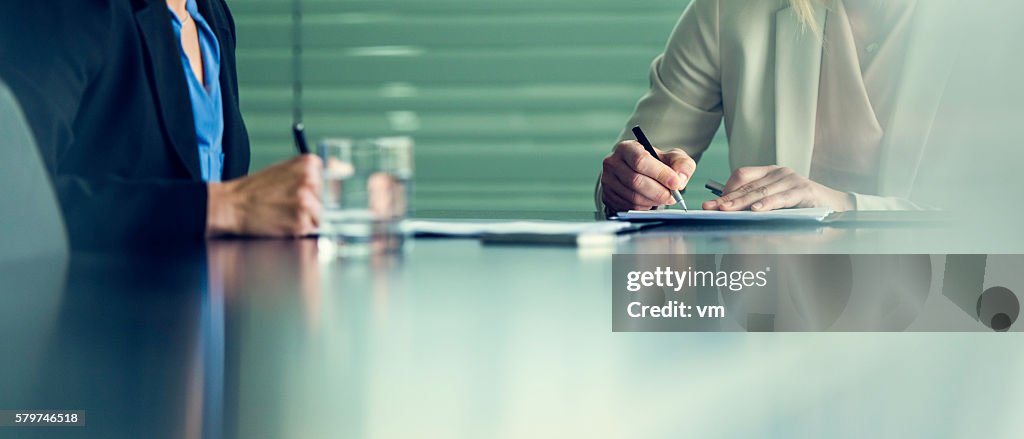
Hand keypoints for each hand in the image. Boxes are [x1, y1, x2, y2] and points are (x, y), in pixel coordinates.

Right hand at [206, 155, 322, 236]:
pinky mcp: (301, 222)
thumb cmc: (255, 189)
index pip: (330, 179)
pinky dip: (298, 230)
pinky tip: (282, 221)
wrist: (233, 205)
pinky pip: (310, 229)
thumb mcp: (285, 169)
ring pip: (319, 216)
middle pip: (325, 199)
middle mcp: (310, 180)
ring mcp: (306, 202)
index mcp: (309, 163)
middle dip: (310, 205)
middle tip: (286, 203)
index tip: (302, 192)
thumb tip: (343, 170)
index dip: (316, 190)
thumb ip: (310, 171)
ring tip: (283, 212)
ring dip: (304, 219)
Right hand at [600, 140, 695, 211]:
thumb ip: (682, 165)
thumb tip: (680, 179)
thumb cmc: (656, 163)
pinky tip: (650, 201)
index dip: (660, 174)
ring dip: (653, 201)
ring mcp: (607, 181)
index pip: (640, 161)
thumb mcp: (673, 158)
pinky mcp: (607, 196)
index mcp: (626, 148)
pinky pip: (628, 207)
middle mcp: (612, 163)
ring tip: (663, 197)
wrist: (641, 172)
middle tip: (673, 196)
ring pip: (633, 197)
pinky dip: (644, 207)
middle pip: (636, 181)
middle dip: (659, 192)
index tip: (675, 183)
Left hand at [702, 166, 853, 211]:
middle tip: (711, 209)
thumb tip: (729, 213)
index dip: (726, 190)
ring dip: (742, 203)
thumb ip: (756, 204)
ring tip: (726, 210)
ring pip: (761, 192)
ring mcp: (792, 180)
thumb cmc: (802, 207)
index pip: (742, 176)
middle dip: (728, 199)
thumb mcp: (775, 203)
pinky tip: (756, 211)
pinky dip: (768, 205)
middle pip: (748, 185)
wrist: (836, 208)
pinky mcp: (804, 190)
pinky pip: (782, 198)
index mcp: (770, 173)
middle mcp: (780, 172)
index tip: (711, 204)